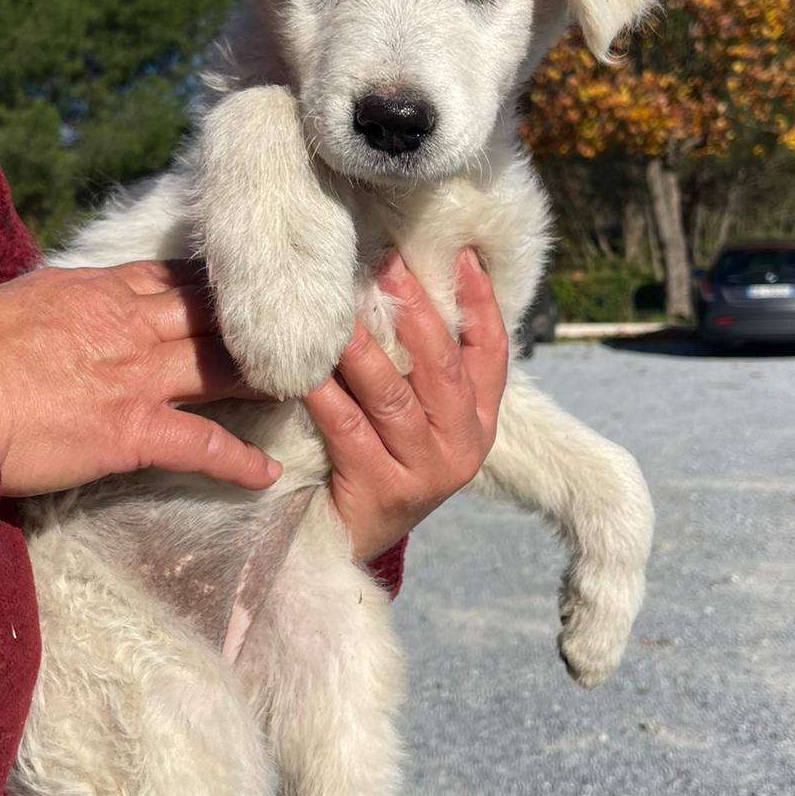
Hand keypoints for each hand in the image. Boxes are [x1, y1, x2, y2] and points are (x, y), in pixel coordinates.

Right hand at [0, 261, 279, 496]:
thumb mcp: (19, 300)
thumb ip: (61, 299)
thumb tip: (71, 300)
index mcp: (97, 288)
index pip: (176, 278)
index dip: (220, 285)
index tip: (255, 288)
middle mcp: (128, 323)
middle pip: (213, 314)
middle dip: (261, 321)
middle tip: (307, 327)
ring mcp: (135, 376)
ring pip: (222, 368)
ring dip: (267, 377)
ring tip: (308, 386)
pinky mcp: (130, 431)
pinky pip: (202, 444)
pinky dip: (239, 461)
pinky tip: (267, 474)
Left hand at [303, 249, 507, 562]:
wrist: (354, 542)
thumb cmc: (381, 461)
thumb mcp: (417, 417)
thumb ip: (421, 366)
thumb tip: (404, 283)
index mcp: (479, 422)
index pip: (491, 352)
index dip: (479, 302)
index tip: (460, 253)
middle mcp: (462, 446)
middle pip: (441, 365)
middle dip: (413, 309)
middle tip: (385, 263)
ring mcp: (426, 472)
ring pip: (393, 395)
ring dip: (361, 346)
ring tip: (336, 306)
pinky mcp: (382, 492)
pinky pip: (348, 429)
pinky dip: (324, 393)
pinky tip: (303, 365)